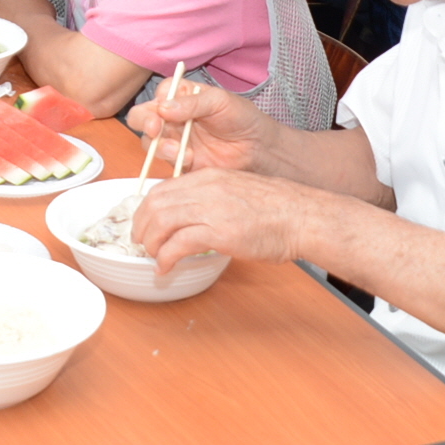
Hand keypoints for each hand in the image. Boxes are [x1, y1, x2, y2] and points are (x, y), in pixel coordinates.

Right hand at [126, 80, 272, 176]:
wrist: (258, 147)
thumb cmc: (241, 117)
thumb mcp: (219, 101)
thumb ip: (192, 104)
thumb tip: (163, 107)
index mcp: (180, 97)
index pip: (157, 96)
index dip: (154, 103)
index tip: (161, 112)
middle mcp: (172, 118)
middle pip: (143, 118)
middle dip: (146, 123)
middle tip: (156, 130)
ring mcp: (174, 140)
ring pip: (150, 143)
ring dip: (159, 146)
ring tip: (178, 150)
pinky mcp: (180, 161)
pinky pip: (166, 163)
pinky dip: (172, 162)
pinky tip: (189, 160)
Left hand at [130, 170, 314, 270]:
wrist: (302, 216)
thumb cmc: (277, 209)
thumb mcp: (237, 192)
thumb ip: (213, 199)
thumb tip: (192, 219)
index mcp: (209, 176)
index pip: (163, 188)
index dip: (146, 210)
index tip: (145, 225)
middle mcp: (205, 188)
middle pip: (155, 203)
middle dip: (142, 226)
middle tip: (142, 243)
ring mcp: (211, 208)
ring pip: (161, 221)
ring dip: (151, 242)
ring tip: (153, 256)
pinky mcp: (219, 231)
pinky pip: (179, 244)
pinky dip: (166, 257)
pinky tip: (166, 267)